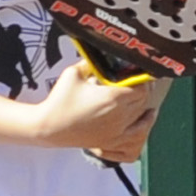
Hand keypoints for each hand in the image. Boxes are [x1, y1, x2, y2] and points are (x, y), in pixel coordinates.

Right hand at [28, 59, 165, 156]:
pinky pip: (136, 136)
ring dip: (145, 107)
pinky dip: (144, 127)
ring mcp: (116, 131)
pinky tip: (146, 119)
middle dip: (143, 90)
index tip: (139, 72)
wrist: (49, 128)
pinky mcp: (111, 141)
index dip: (143, 78)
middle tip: (139, 81)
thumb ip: (91, 62)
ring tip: (146, 99)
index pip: (141, 87)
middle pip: (143, 101)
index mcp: (113, 98)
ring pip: (142, 118)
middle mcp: (119, 116)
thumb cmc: (59, 101)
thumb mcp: (73, 73)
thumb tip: (100, 53)